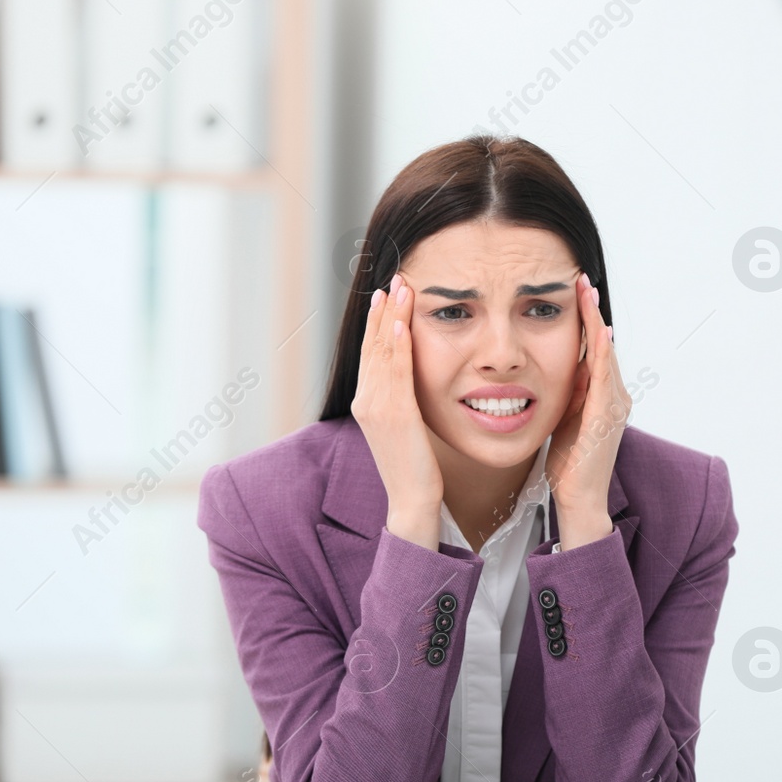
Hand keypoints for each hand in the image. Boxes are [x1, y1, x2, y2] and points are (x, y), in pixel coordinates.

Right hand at [350, 273, 442, 549]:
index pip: (372, 353)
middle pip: (373, 346)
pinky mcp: (394, 415)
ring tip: (400, 288)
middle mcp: (366, 401)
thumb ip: (403, 401)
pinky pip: (396, 372)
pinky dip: (398, 345)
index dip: (378, 321)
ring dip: (392, 317)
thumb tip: (412, 380)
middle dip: (383, 310)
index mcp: (368, 402)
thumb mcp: (405, 428)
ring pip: (383, 352)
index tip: (387, 294)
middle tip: (394, 278)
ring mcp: (377, 407)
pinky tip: (403, 324)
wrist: (412, 502)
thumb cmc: (415, 469)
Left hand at [546, 272, 628, 548]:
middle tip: (582, 279)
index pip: (595, 348)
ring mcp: (614, 405)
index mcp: (601, 396)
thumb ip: (562, 393)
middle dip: (592, 311)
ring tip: (587, 293)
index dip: (586, 319)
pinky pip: (605, 376)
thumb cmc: (569, 464)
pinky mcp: (607, 416)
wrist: (579, 500)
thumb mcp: (562, 419)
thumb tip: (548, 368)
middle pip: (604, 344)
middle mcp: (615, 396)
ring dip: (597, 321)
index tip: (575, 291)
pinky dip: (603, 352)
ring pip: (607, 353)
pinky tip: (598, 331)